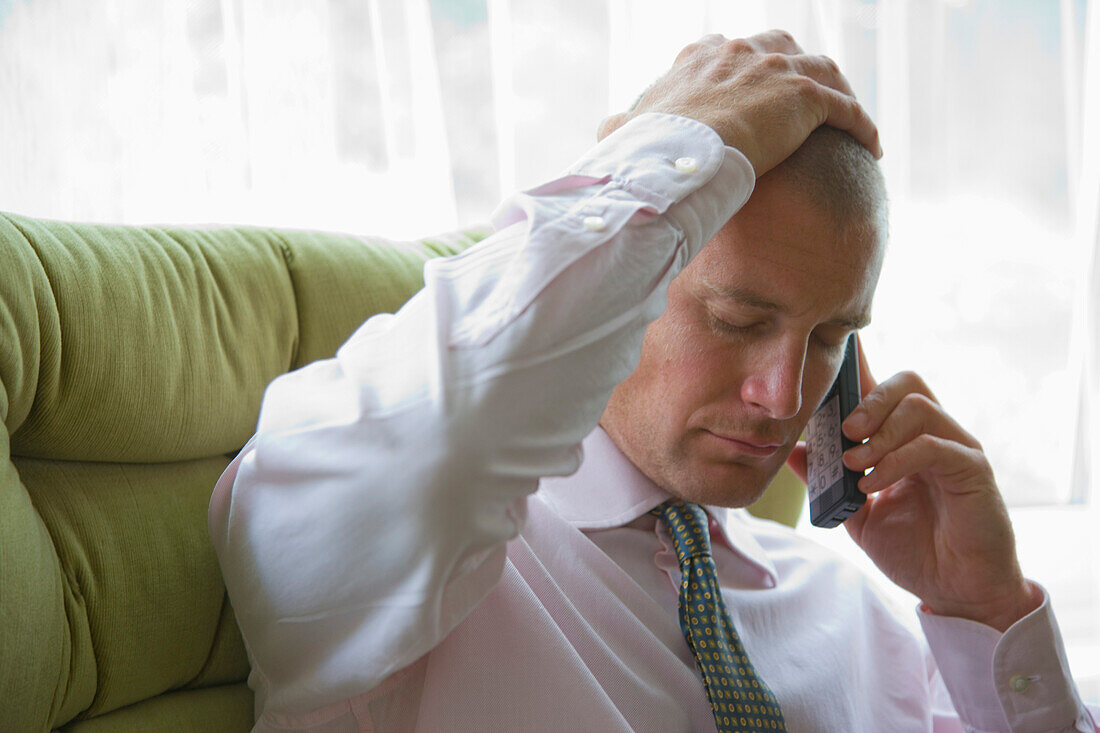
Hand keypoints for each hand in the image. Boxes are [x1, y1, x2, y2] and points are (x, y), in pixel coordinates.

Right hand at [597, 30, 881, 176]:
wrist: (679, 151)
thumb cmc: (647, 146)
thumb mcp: (623, 130)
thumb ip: (619, 125)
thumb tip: (607, 130)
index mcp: (701, 58)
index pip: (727, 51)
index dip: (742, 71)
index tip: (748, 94)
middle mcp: (743, 52)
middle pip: (781, 49)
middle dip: (795, 70)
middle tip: (804, 103)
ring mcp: (777, 68)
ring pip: (821, 71)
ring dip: (836, 92)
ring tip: (845, 119)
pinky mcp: (805, 94)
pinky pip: (846, 109)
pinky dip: (861, 126)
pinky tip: (871, 148)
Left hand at [787, 337, 1041, 631]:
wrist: (956, 592)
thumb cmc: (914, 551)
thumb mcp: (857, 514)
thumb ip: (828, 480)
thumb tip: (792, 450)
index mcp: (907, 439)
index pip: (884, 389)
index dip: (858, 372)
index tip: (827, 372)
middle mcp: (935, 435)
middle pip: (906, 382)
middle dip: (867, 400)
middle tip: (844, 432)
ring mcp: (957, 449)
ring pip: (919, 406)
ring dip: (880, 432)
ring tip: (855, 463)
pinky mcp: (973, 470)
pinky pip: (934, 446)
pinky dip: (897, 460)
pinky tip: (872, 483)